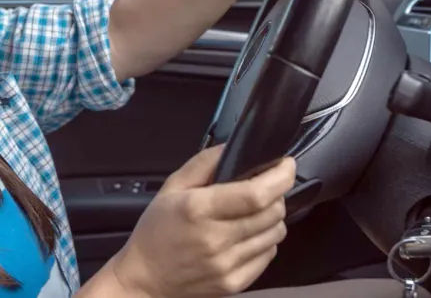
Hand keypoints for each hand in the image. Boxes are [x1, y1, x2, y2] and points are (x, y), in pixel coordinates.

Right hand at [107, 145, 295, 297]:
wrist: (145, 279)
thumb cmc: (157, 230)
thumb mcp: (172, 187)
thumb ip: (205, 163)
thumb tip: (235, 147)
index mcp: (198, 210)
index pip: (255, 194)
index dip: (280, 177)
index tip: (286, 164)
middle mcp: (215, 239)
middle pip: (272, 212)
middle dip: (276, 194)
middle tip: (263, 188)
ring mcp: (227, 265)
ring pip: (276, 234)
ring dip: (272, 218)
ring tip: (253, 213)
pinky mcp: (235, 283)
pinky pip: (269, 256)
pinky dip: (265, 241)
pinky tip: (246, 236)